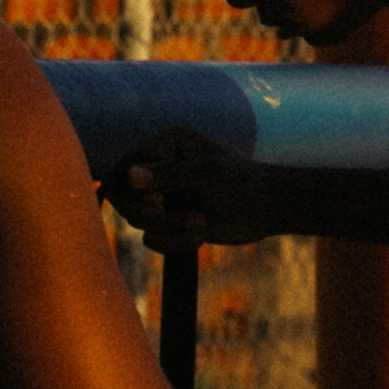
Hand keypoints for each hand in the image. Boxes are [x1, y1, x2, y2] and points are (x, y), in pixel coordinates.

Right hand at [99, 127, 275, 251]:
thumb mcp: (205, 174)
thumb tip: (127, 177)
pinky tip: (200, 234)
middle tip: (168, 214)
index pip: (123, 168)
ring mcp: (163, 197)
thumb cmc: (241, 183)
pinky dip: (175, 242)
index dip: (130, 191)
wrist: (265, 210)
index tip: (156, 203)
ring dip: (168, 228)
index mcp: (164, 146)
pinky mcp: (171, 222)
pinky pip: (153, 239)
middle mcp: (158, 169)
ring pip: (138, 221)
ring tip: (199, 222)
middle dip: (146, 213)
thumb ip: (167, 176)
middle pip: (122, 197)